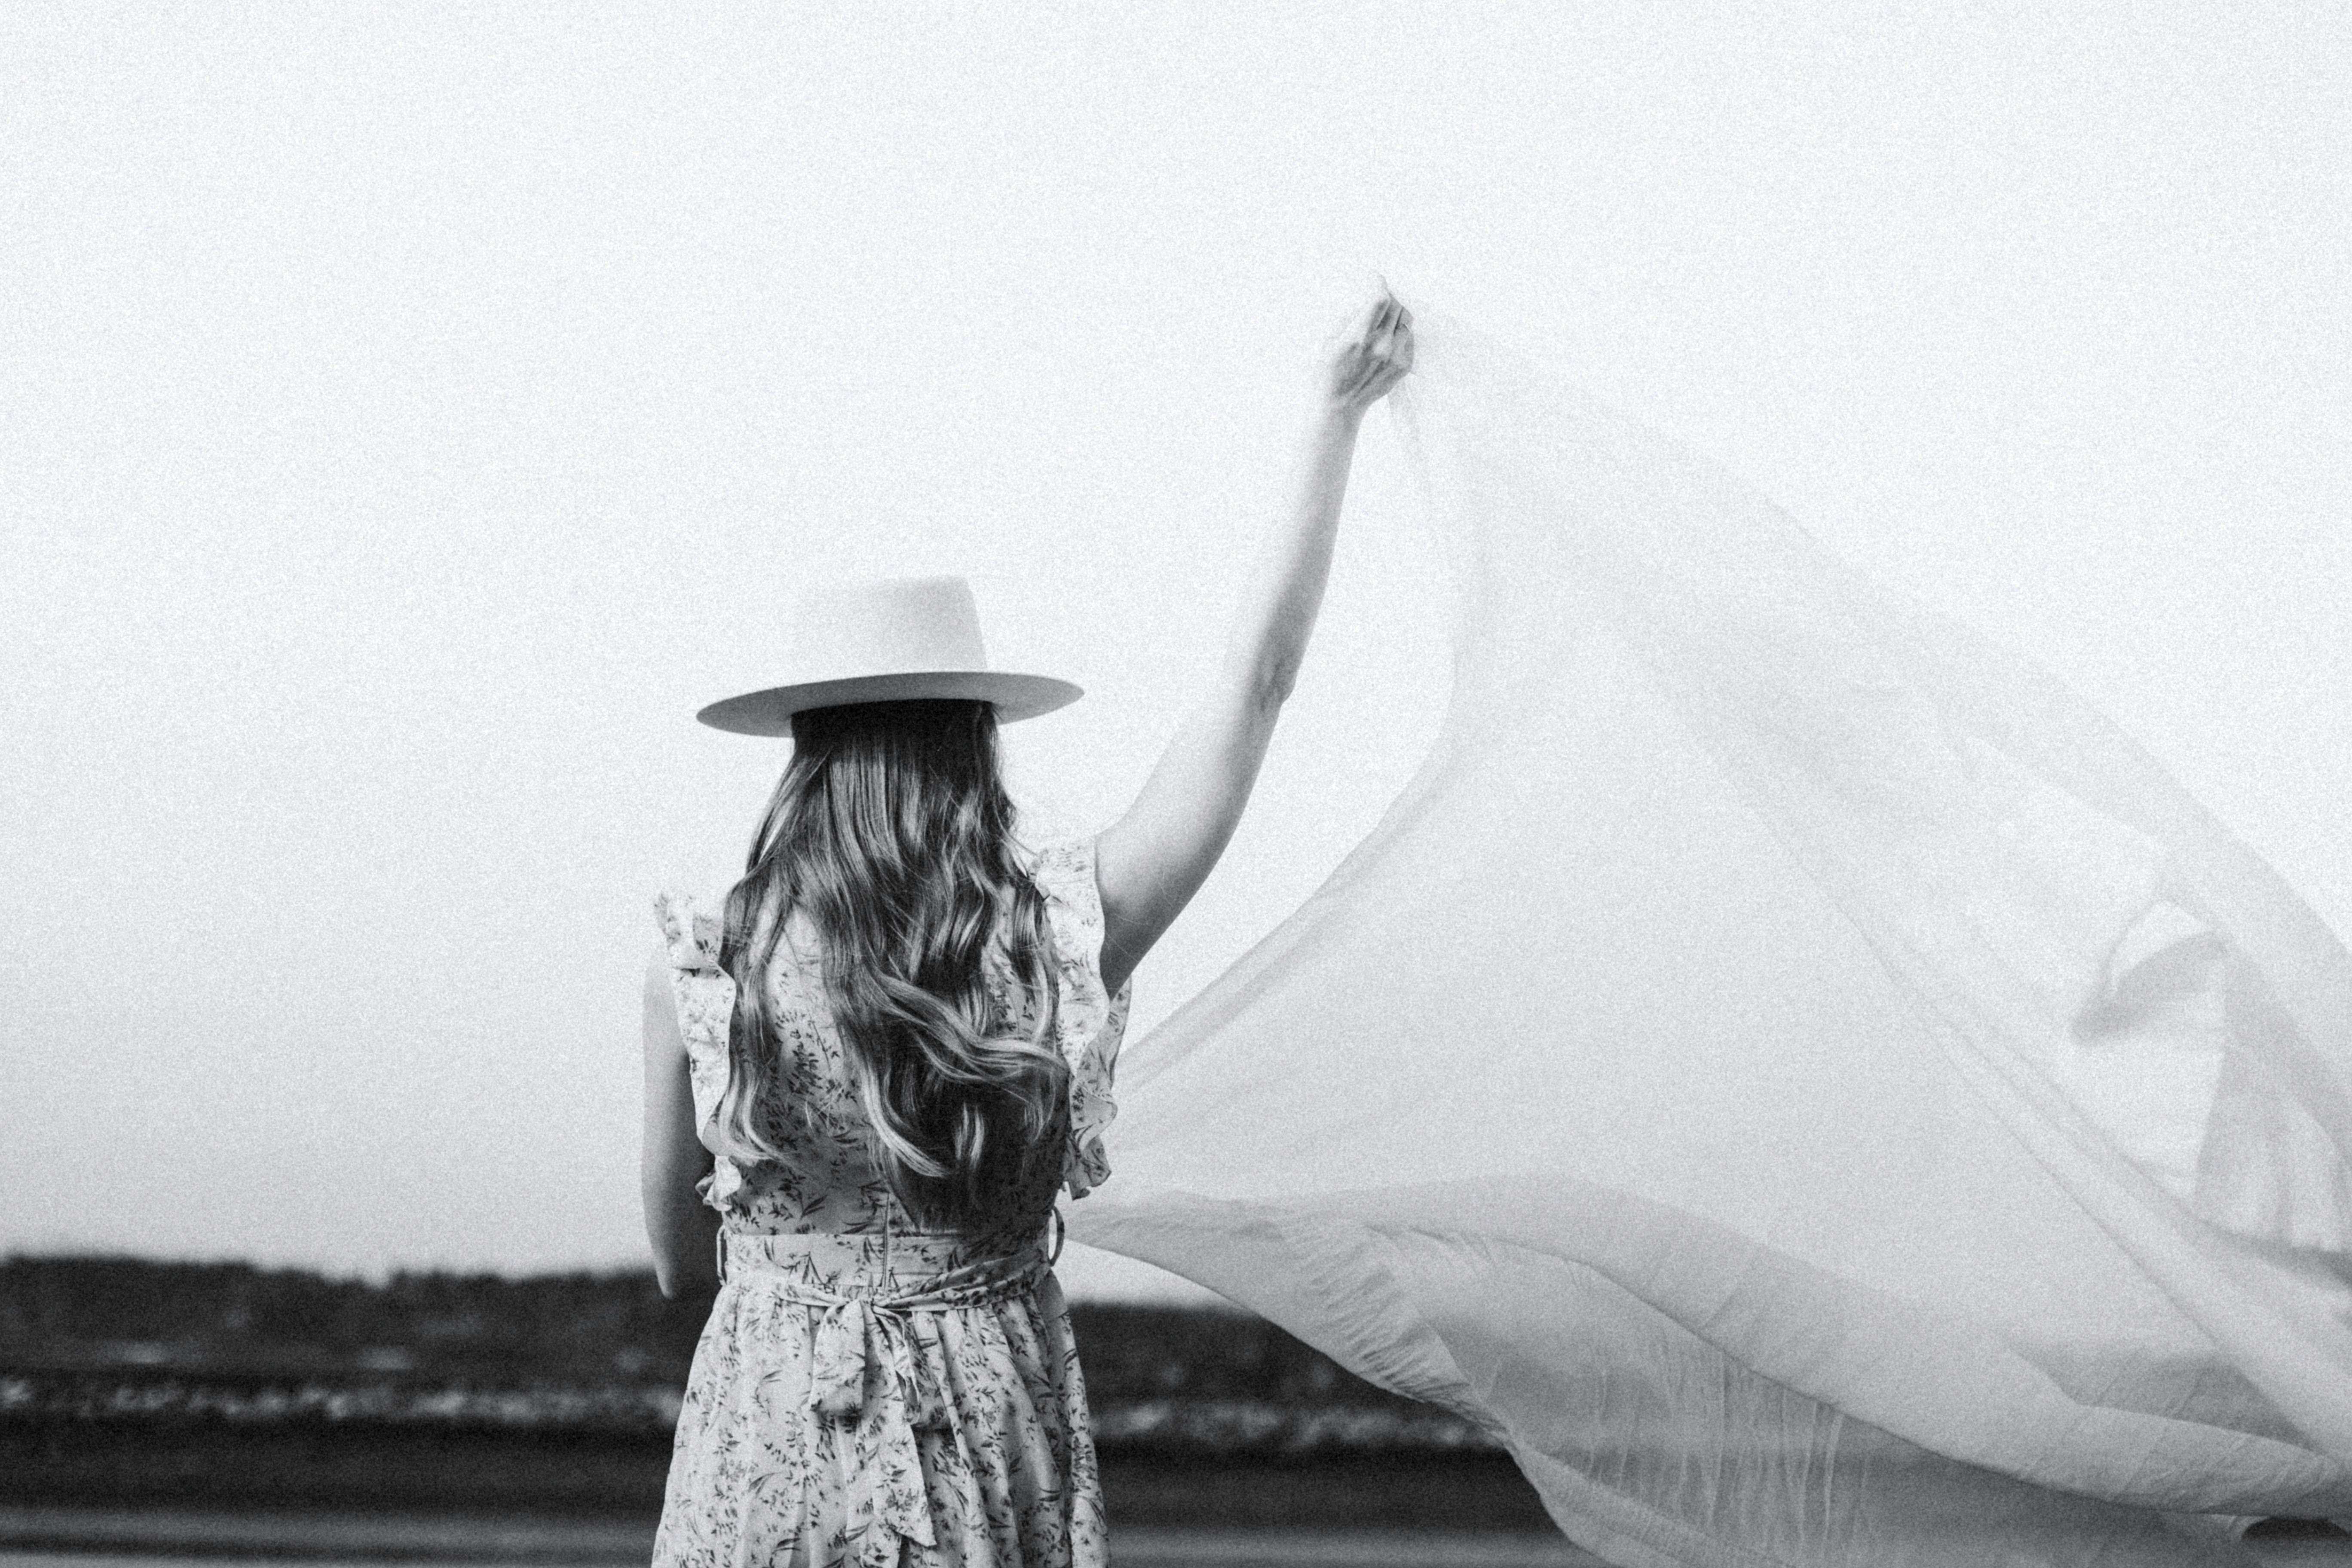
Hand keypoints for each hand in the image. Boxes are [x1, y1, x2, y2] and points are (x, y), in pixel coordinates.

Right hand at [1325, 293, 1414, 415]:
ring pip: (1406, 320)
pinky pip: (1409, 339)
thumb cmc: (1327, 374)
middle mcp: (1380, 346)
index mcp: (1358, 337)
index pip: (1380, 299)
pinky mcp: (1402, 367)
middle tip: (1378, 296)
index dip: (1379, 282)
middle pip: (1395, 305)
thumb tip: (1363, 303)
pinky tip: (1389, 335)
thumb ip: (1349, 318)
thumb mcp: (1329, 341)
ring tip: (1385, 315)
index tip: (1374, 277)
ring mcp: (1394, 357)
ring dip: (1396, 312)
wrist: (1338, 408)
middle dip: (1387, 296)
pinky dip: (1401, 331)